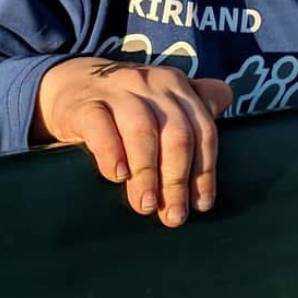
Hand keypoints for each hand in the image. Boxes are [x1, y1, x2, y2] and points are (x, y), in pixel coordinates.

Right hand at [33, 58, 232, 226]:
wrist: (70, 82)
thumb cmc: (125, 101)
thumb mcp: (161, 97)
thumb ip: (195, 101)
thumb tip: (227, 98)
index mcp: (175, 85)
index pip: (201, 130)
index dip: (204, 171)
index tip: (201, 204)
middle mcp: (150, 84)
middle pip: (175, 133)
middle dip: (177, 179)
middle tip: (172, 214)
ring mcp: (117, 90)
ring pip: (141, 130)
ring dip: (147, 173)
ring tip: (145, 204)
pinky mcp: (85, 103)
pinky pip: (101, 127)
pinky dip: (111, 153)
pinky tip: (117, 175)